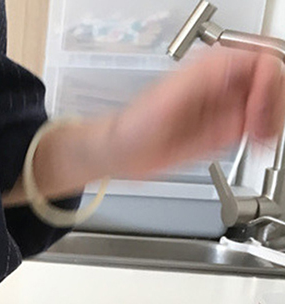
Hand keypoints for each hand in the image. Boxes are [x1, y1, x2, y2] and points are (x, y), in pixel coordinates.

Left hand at [109, 47, 284, 179]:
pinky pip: (256, 126)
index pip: (262, 62)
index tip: (255, 110)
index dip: (268, 85)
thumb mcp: (170, 97)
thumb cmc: (135, 126)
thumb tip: (237, 68)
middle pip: (271, 83)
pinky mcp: (223, 129)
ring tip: (260, 136)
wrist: (123, 153)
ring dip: (271, 119)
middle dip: (272, 104)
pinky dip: (263, 133)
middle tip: (261, 127)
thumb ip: (207, 78)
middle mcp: (223, 84)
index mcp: (212, 67)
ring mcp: (225, 106)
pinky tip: (256, 141)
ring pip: (269, 104)